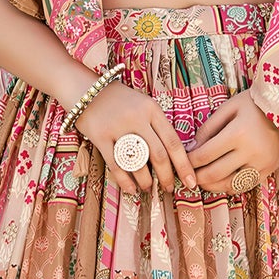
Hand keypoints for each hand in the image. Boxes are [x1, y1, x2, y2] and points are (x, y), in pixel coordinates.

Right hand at [77, 81, 196, 195]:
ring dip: (146, 181)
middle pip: (158, 155)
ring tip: (148, 188)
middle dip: (166, 177)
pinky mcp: (100, 136)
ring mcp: (118, 127)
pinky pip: (116, 165)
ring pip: (138, 163)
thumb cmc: (120, 101)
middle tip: (169, 189)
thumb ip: (157, 127)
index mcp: (152, 109)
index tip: (192, 181)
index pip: (173, 142)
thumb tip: (173, 159)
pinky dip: (125, 181)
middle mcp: (137, 118)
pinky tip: (131, 189)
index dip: (184, 165)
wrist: (86, 89)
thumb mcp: (143, 106)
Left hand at [189, 92, 278, 193]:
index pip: (205, 155)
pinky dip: (229, 186)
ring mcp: (261, 164)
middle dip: (197, 178)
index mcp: (237, 133)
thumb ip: (209, 128)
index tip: (182, 162)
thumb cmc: (254, 105)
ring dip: (211, 186)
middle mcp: (250, 152)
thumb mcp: (229, 108)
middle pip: (214, 174)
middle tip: (188, 177)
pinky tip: (221, 181)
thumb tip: (192, 148)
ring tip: (202, 181)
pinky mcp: (268, 170)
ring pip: (229, 185)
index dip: (189, 162)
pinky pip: (244, 186)